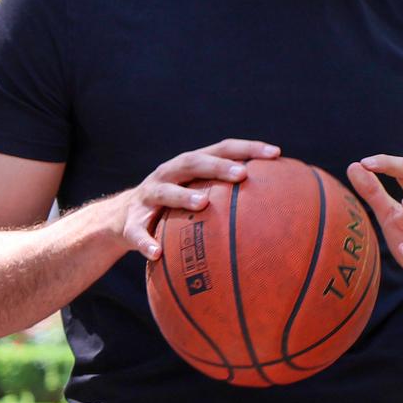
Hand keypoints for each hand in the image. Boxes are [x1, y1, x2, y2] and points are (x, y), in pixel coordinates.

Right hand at [121, 139, 281, 258]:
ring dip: (183, 196)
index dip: (248, 148)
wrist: (120, 220)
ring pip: (164, 192)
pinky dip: (147, 242)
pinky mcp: (130, 223)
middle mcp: (168, 174)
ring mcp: (147, 196)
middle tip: (243, 174)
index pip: (222, 149)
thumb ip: (232, 197)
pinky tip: (157, 254)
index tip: (276, 153)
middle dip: (218, 166)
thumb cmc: (175, 207)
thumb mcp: (200, 195)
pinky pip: (138, 233)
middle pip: (193, 162)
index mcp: (190, 166)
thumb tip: (282, 211)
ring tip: (203, 203)